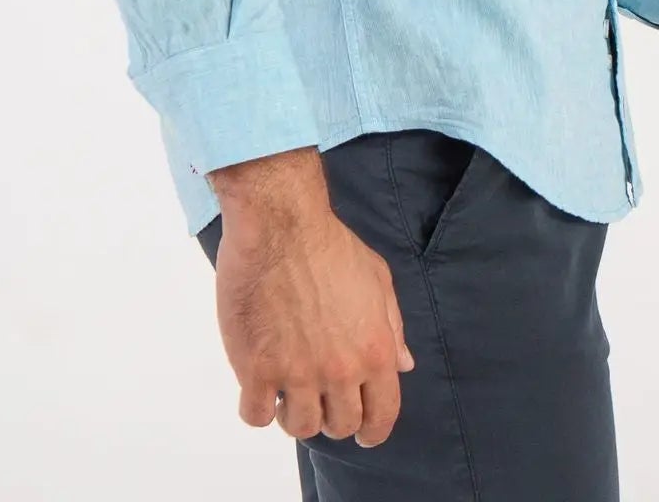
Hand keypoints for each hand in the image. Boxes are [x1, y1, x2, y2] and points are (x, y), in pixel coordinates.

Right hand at [213, 204, 415, 446]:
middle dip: (331, 415)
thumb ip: (392, 326)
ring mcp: (296, 373)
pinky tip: (258, 386)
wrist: (281, 225)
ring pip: (299, 427)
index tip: (364, 433)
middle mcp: (340, 370)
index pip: (382, 416)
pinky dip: (257, 407)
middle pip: (338, 425)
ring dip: (294, 414)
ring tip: (287, 391)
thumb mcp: (377, 278)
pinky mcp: (256, 368)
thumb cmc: (330, 244)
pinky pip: (256, 416)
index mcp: (374, 351)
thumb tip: (403, 365)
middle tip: (317, 394)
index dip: (373, 430)